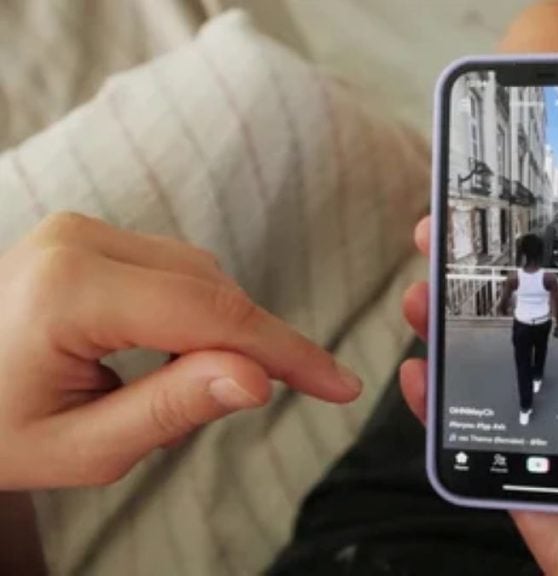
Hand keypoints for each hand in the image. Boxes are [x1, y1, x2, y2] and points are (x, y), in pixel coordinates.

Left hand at [0, 213, 361, 489]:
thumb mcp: (80, 448)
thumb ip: (172, 409)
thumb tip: (258, 379)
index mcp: (71, 290)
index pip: (214, 316)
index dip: (289, 352)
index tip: (341, 385)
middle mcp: (78, 240)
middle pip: (213, 288)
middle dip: (254, 344)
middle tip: (269, 399)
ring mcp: (80, 230)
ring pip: (200, 273)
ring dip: (223, 328)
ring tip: (196, 384)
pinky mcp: (85, 235)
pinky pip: (173, 267)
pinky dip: (196, 310)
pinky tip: (177, 352)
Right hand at [400, 218, 557, 574]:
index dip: (557, 268)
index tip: (526, 224)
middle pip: (524, 331)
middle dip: (484, 286)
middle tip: (451, 246)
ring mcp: (539, 433)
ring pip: (488, 372)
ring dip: (449, 331)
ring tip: (422, 297)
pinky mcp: (510, 473)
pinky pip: (468, 434)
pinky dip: (435, 406)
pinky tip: (418, 375)